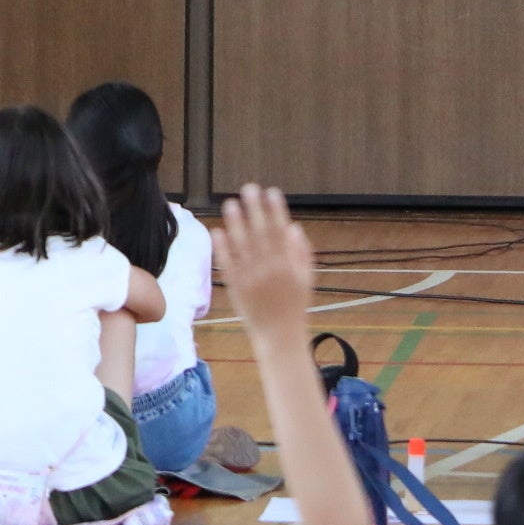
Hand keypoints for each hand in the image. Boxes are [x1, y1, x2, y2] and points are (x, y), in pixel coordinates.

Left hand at [215, 185, 316, 339]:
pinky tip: (218, 231)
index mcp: (289, 266)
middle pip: (261, 233)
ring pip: (242, 246)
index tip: (272, 192)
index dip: (277, 211)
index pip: (282, 232)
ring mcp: (252, 278)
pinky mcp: (236, 287)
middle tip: (249, 188)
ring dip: (236, 223)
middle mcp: (270, 269)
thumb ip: (302, 253)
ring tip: (230, 203)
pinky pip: (228, 264)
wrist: (279, 336)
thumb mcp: (306, 280)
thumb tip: (294, 227)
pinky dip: (223, 248)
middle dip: (256, 209)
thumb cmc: (294, 306)